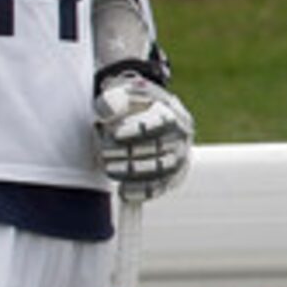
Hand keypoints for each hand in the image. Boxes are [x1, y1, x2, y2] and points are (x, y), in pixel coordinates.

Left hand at [93, 69, 195, 200]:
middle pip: (160, 148)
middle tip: (105, 152)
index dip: (140, 130)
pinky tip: (123, 190)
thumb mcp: (120, 95)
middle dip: (129, 152)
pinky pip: (160, 188)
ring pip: (161, 170)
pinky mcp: (172, 177)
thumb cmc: (129, 106)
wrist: (142, 119)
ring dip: (133, 172)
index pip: (163, 122)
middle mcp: (181, 136)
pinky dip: (141, 192)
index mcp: (173, 112)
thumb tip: (109, 112)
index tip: (116, 134)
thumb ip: (113, 99)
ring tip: (110, 169)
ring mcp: (179, 158)